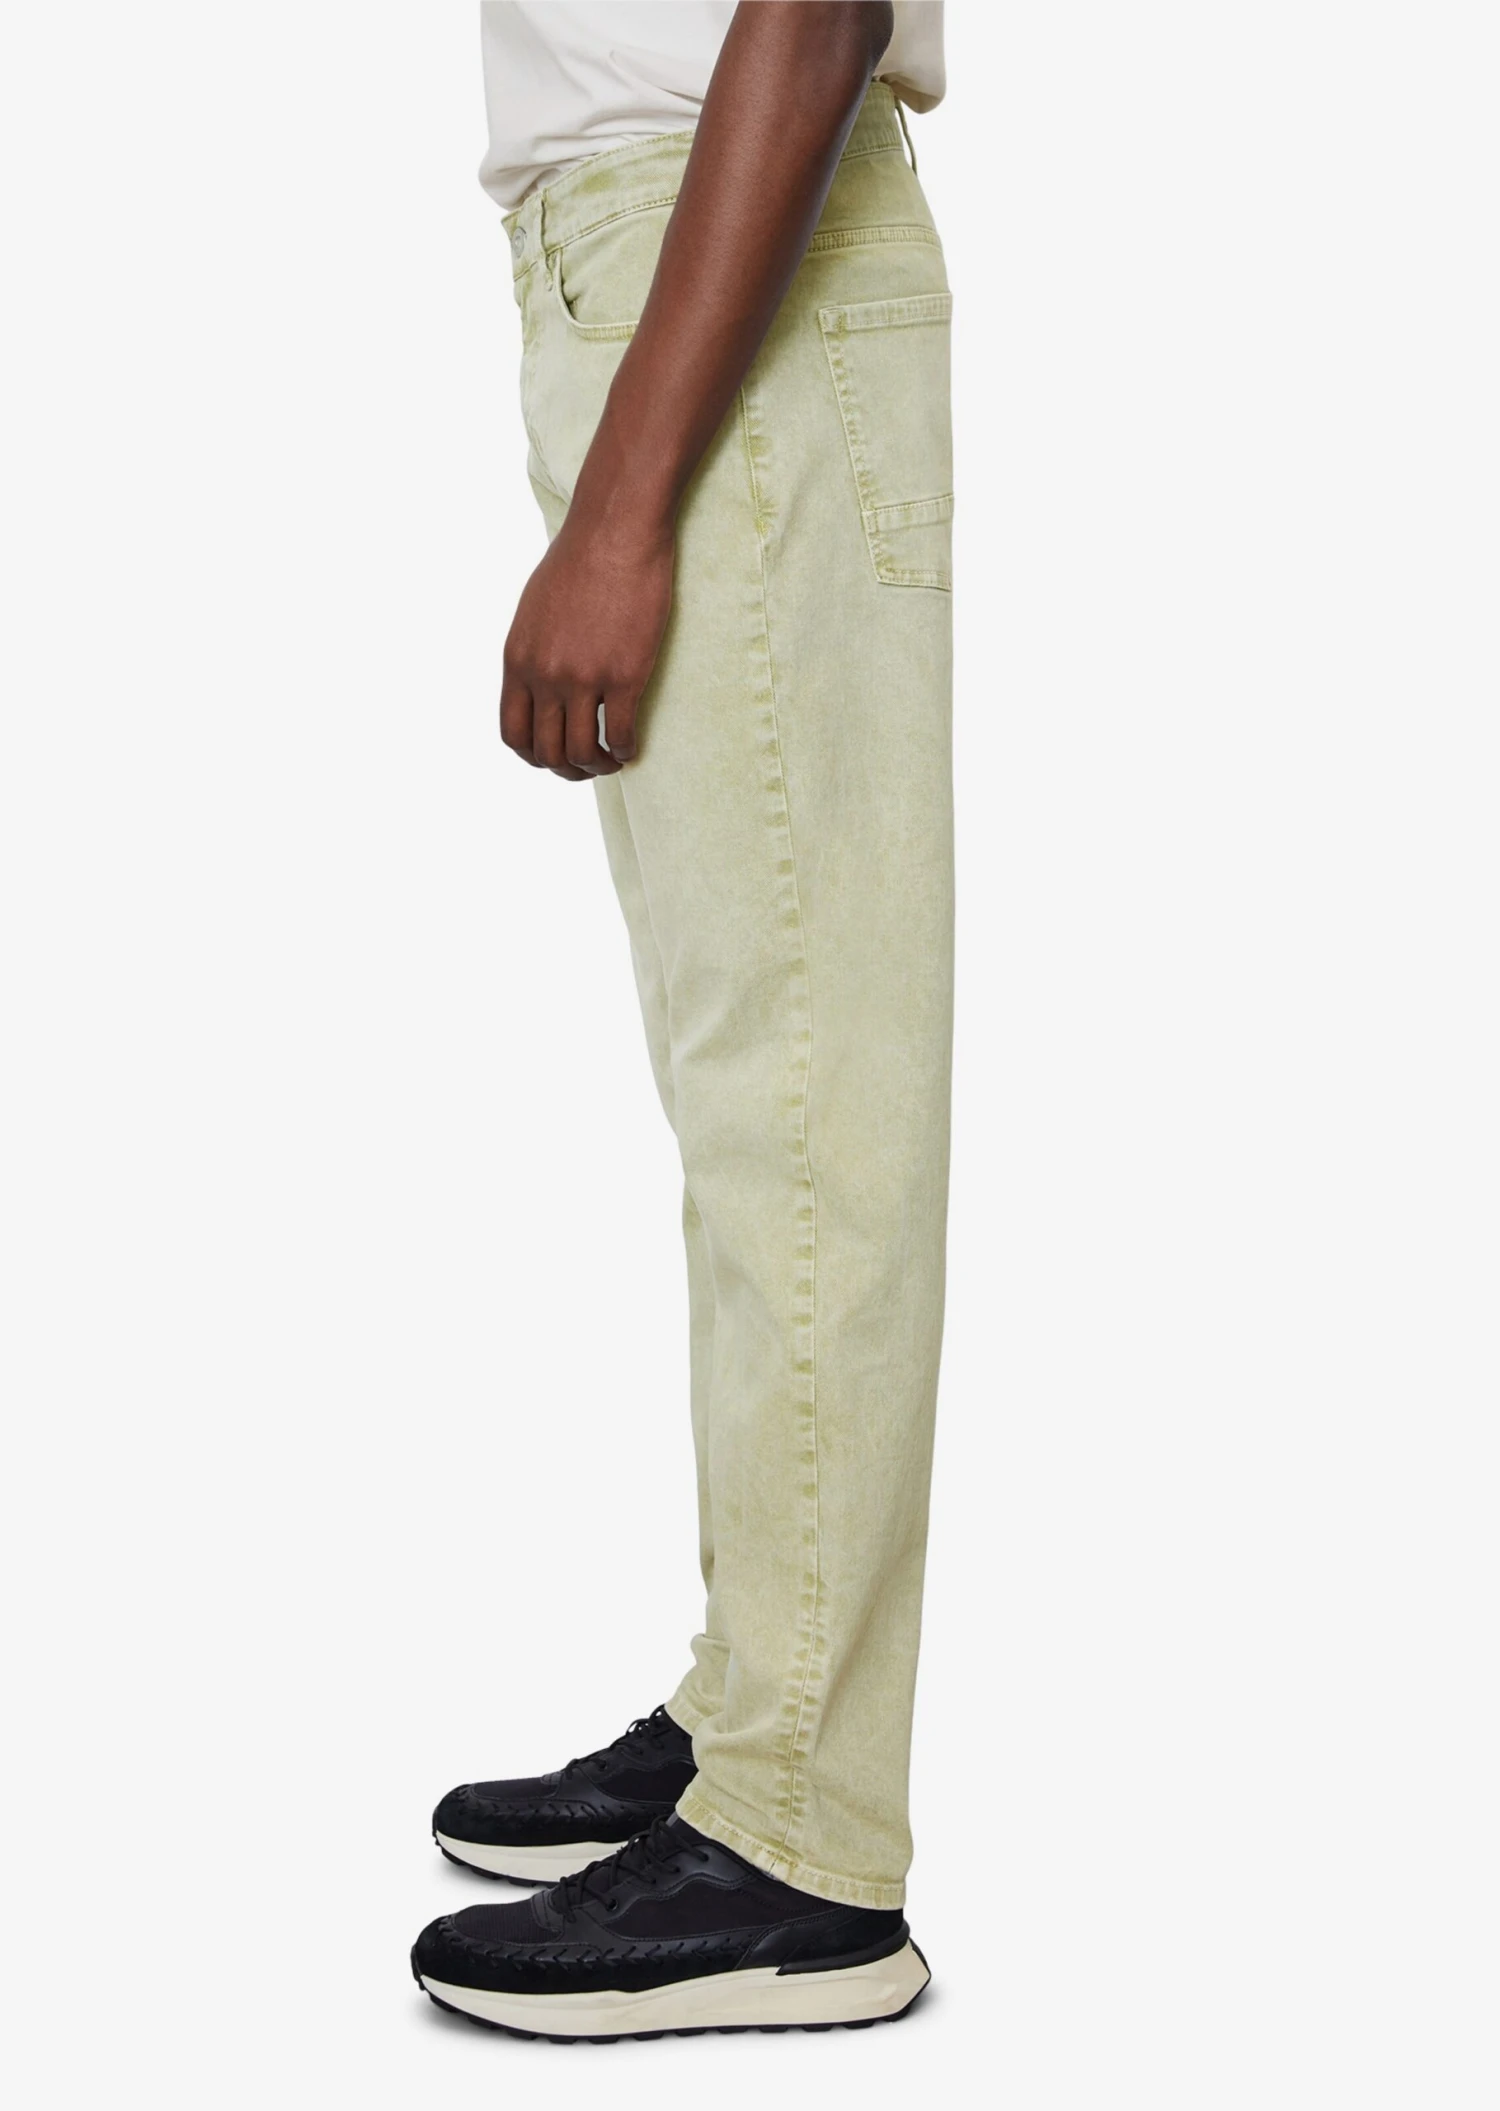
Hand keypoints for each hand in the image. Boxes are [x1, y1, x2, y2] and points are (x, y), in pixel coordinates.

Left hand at [499, 506, 674, 779]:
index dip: (533, 756)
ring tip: (613, 759)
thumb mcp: (534, 610)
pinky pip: (621, 735)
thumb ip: (531, 652)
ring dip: (599, 766)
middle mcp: (544, 676)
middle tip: (588, 765)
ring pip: (583, 753)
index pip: (513, 734)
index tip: (554, 755)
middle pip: (547, 752)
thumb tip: (539, 681)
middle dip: (567, 770)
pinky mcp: (624, 676)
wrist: (615, 530)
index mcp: (518, 661)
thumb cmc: (579, 560)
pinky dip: (626, 750)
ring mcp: (583, 679)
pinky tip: (633, 746)